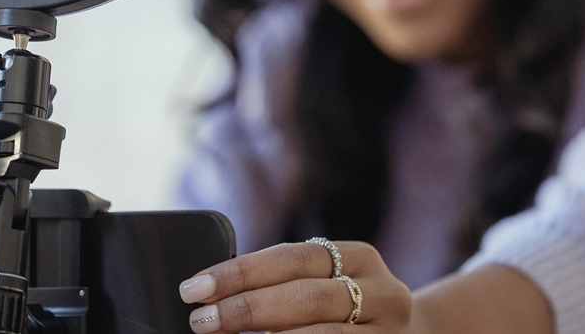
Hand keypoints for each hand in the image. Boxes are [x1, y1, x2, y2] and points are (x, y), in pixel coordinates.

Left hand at [177, 240, 413, 333]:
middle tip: (201, 322)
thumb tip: (212, 293)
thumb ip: (284, 282)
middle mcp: (383, 291)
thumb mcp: (326, 282)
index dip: (239, 273)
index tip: (194, 288)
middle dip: (245, 309)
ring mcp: (389, 332)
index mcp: (359, 257)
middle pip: (305, 297)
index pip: (290, 258)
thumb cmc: (346, 310)